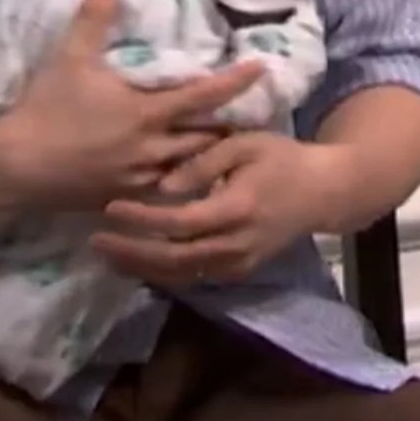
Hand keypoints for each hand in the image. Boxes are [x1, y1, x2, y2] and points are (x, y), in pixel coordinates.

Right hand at [0, 0, 263, 208]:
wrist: (14, 166)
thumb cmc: (46, 109)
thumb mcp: (70, 56)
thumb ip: (94, 17)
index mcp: (147, 114)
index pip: (205, 97)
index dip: (236, 81)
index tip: (262, 69)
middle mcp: (153, 149)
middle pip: (207, 138)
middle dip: (227, 127)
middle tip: (245, 114)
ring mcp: (140, 179)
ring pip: (189, 168)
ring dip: (205, 155)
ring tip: (219, 143)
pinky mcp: (124, 198)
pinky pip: (164, 191)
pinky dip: (178, 180)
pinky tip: (182, 175)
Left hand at [88, 132, 358, 286]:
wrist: (324, 192)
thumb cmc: (283, 158)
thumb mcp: (246, 144)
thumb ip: (204, 161)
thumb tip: (162, 186)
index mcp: (237, 209)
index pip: (179, 223)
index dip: (142, 219)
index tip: (111, 207)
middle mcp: (236, 244)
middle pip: (173, 259)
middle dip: (131, 253)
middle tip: (95, 241)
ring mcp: (239, 262)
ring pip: (181, 275)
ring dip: (141, 268)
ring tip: (108, 254)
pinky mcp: (239, 270)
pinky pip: (194, 277)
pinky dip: (163, 272)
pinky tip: (138, 261)